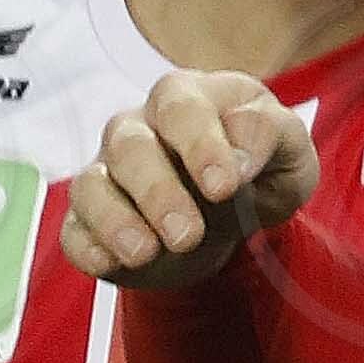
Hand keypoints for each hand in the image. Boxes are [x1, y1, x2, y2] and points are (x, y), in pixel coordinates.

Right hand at [60, 71, 321, 293]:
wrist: (239, 208)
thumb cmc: (260, 164)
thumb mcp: (288, 148)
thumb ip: (271, 134)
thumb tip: (240, 158)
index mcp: (186, 100)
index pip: (180, 108)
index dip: (199, 145)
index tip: (223, 187)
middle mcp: (138, 129)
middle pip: (129, 146)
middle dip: (157, 192)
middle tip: (187, 235)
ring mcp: (109, 172)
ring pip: (92, 184)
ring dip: (115, 220)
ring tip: (144, 253)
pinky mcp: (93, 220)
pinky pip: (74, 229)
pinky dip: (87, 246)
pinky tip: (108, 263)